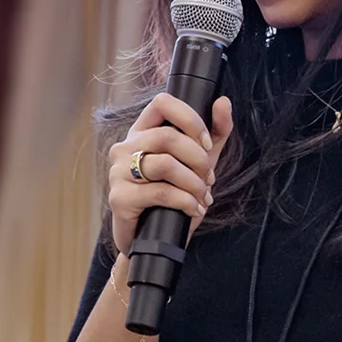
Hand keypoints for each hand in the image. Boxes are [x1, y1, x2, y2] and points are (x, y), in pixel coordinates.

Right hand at [107, 94, 232, 258]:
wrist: (153, 239)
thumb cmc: (173, 198)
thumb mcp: (198, 163)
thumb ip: (214, 134)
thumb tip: (223, 102)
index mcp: (142, 132)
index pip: (162, 102)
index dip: (190, 119)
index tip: (206, 144)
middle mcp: (125, 147)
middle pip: (168, 136)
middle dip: (199, 159)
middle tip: (209, 179)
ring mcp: (118, 172)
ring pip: (165, 164)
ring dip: (194, 183)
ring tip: (202, 197)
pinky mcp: (119, 198)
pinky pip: (161, 193)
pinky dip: (186, 202)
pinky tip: (193, 209)